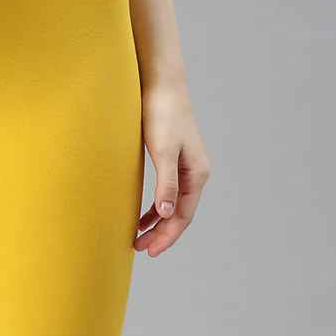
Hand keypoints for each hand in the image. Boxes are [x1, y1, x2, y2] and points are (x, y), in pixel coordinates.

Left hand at [134, 80, 211, 256]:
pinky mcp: (172, 160)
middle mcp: (194, 174)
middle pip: (179, 214)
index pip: (183, 216)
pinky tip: (141, 216)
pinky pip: (166, 193)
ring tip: (139, 238)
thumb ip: (166, 184)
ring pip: (172, 205)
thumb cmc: (162, 114)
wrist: (161, 84)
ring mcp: (184, 168)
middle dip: (161, 234)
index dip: (167, 236)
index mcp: (196, 174)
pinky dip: (154, 208)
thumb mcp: (163, 151)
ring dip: (157, 223)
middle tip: (140, 249)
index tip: (149, 250)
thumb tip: (166, 213)